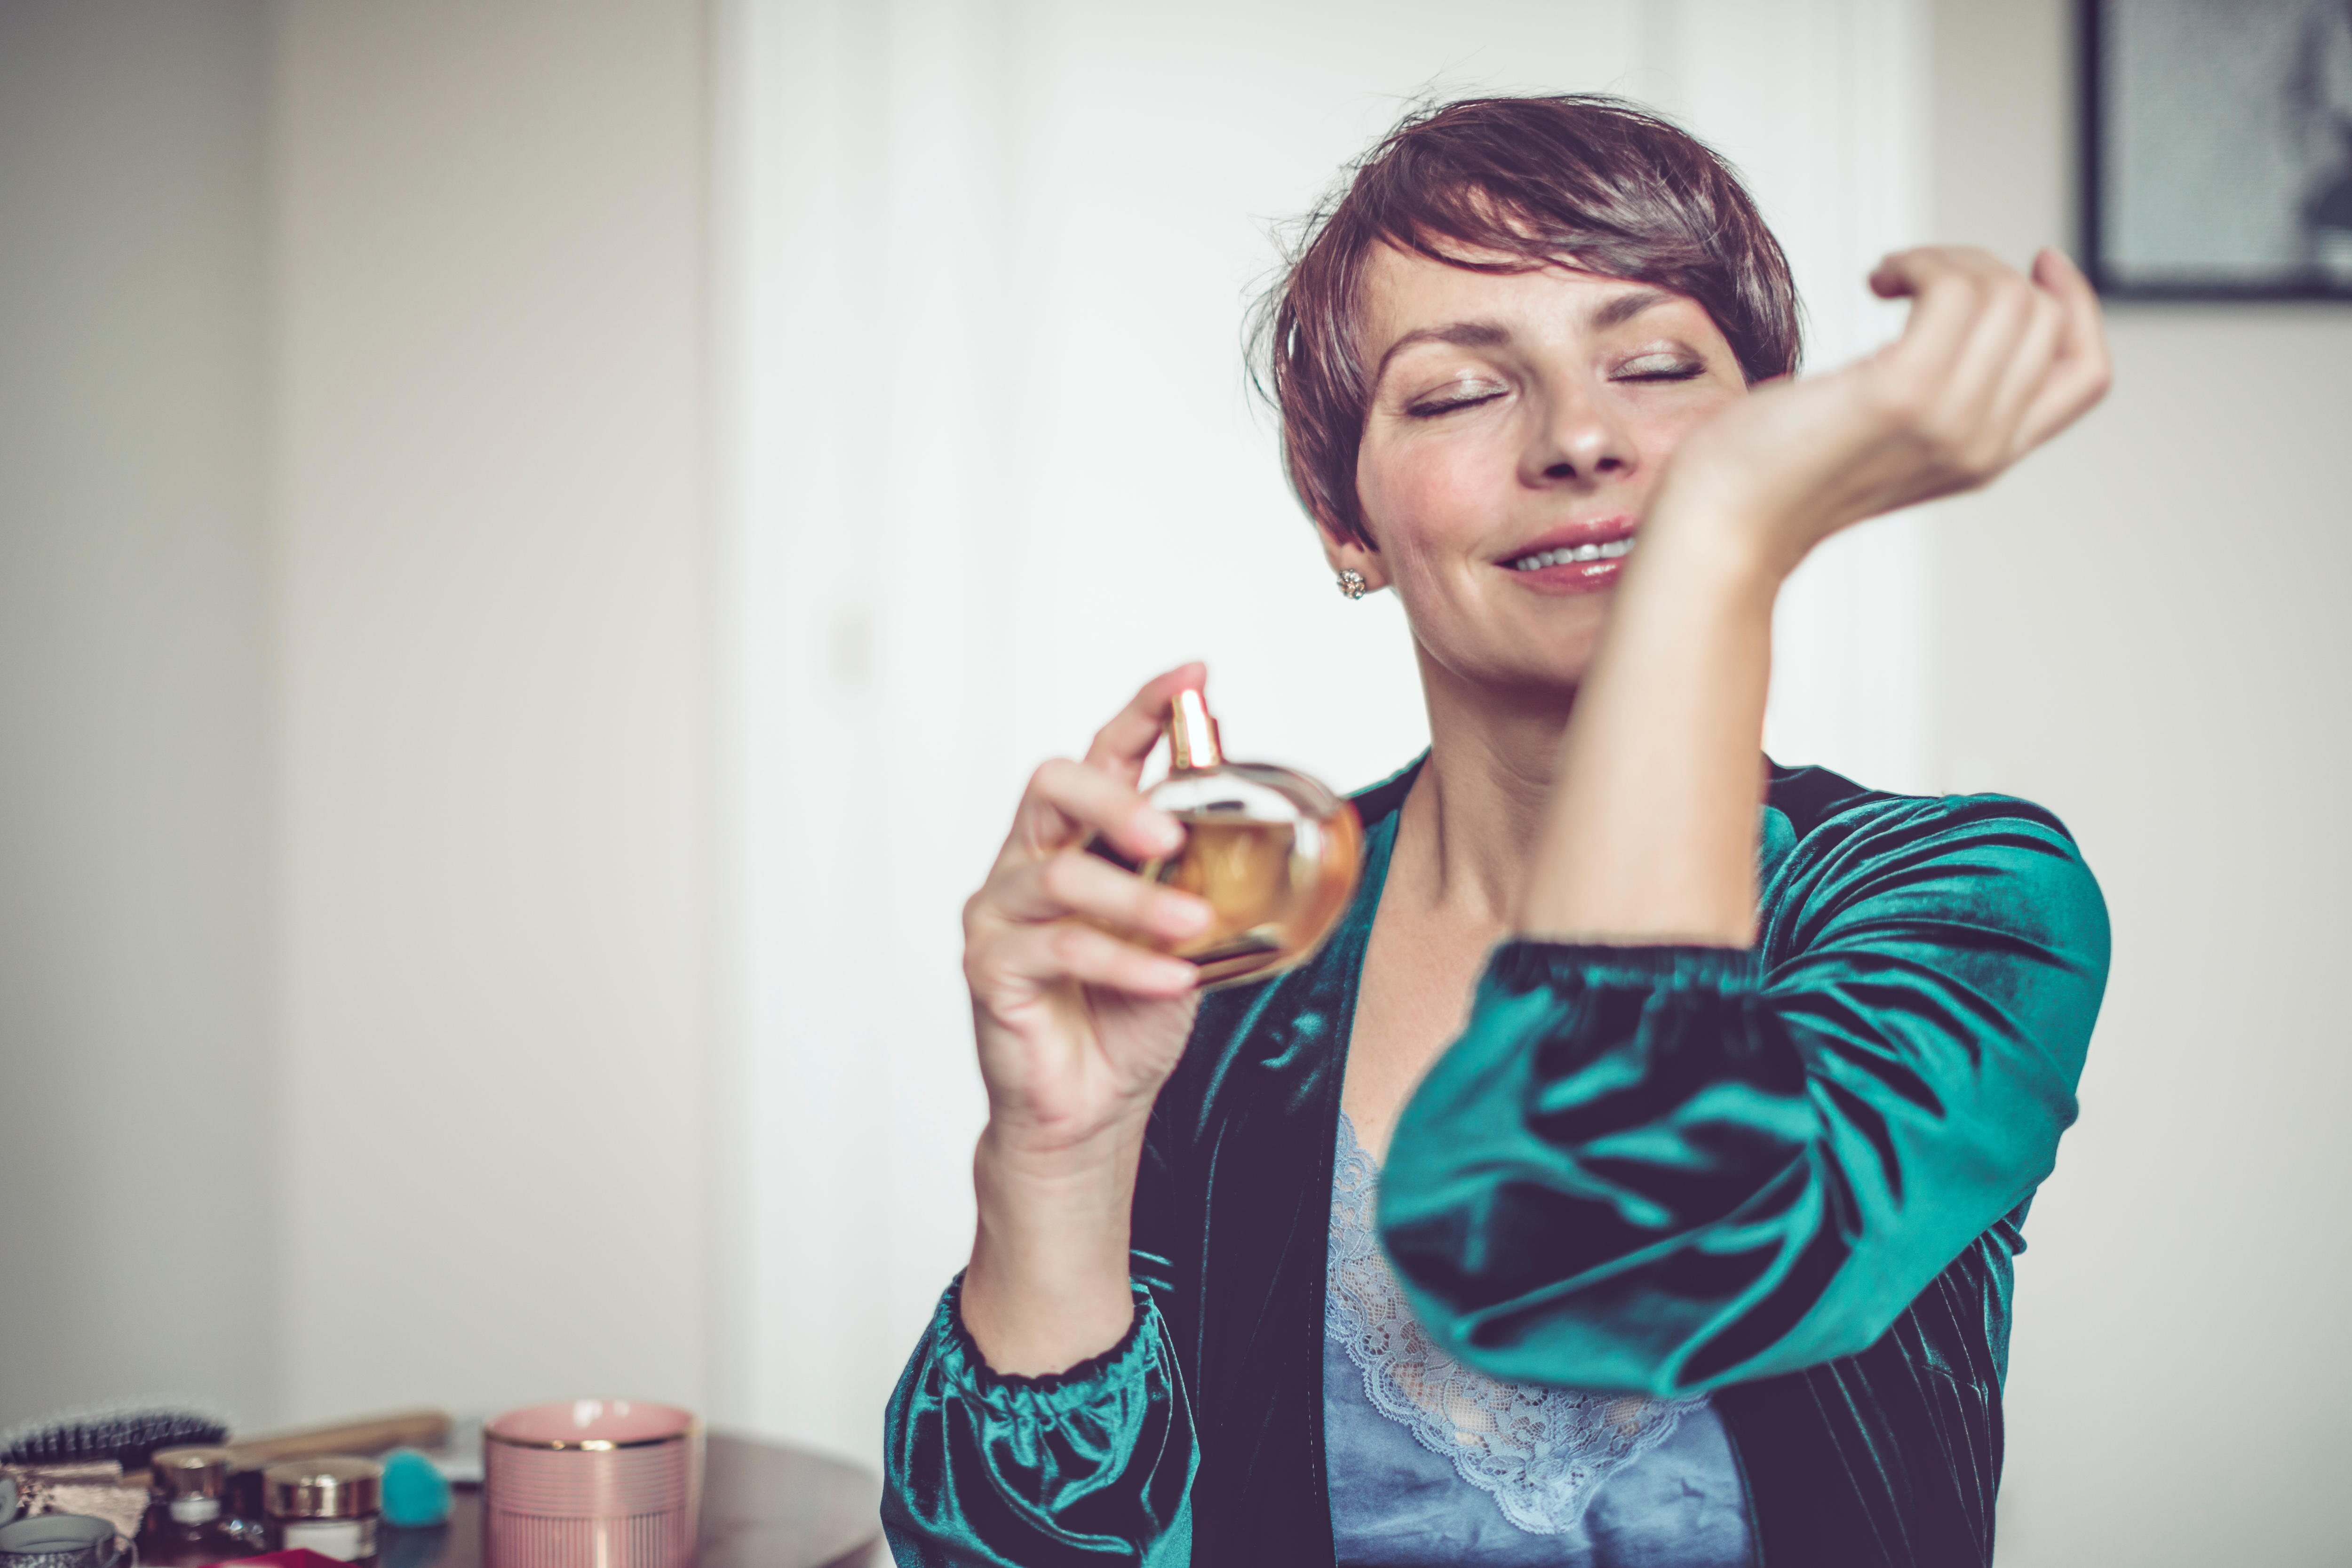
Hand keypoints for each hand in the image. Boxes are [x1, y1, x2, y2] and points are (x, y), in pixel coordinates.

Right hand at [963, 663, 1212, 1161]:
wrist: (1094, 1106)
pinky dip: (1122, 961)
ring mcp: (1001, 910)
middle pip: (1054, 784)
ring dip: (1136, 899)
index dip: (1145, 710)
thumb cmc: (1132, 1013)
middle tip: (1170, 829)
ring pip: (1062, 876)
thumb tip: (1246, 801)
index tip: (1194, 674)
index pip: (1105, 754)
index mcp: (1078, 838)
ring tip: (1192, 925)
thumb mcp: (1183, 929)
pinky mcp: (988, 965)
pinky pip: (1059, 947)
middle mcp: (1030, 859)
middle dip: (1115, 793)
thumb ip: (1197, 868)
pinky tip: (1170, 977)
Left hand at [1654, 246, 2111, 578]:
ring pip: (2005, 295)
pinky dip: (1918, 262)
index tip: (2036, 260)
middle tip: (1915, 276)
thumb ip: (1938, 396)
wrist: (1724, 523)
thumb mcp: (1883, 435)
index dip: (2076, 306)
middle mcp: (1982, 445)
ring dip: (1946, 259)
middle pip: (2043, 319)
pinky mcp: (1901, 394)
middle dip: (1985, 269)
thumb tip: (1958, 313)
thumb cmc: (1777, 473)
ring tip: (1890, 277)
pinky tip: (1875, 280)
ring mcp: (1947, 421)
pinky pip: (1952, 291)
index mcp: (1985, 457)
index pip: (2085, 375)